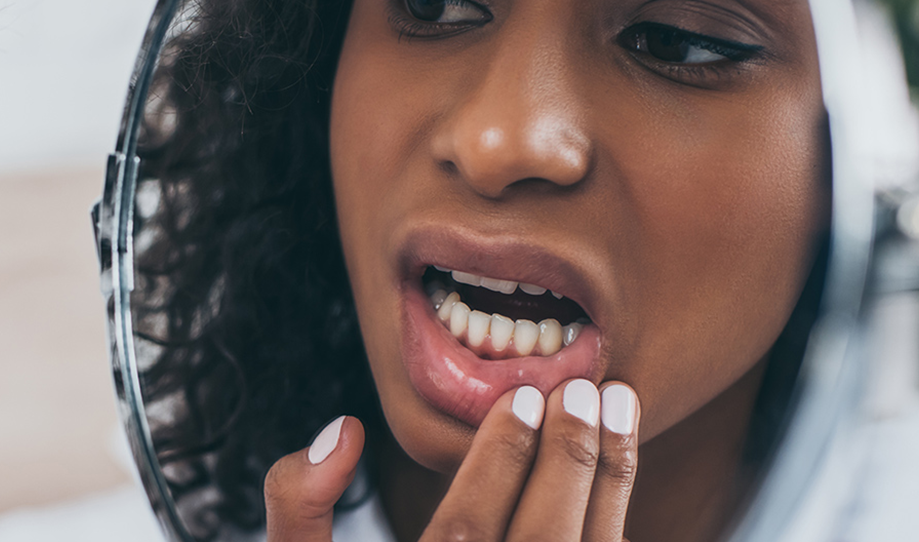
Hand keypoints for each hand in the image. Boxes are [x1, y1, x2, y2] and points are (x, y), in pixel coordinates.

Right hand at [264, 379, 640, 541]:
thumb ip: (298, 513)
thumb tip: (343, 431)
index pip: (465, 533)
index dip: (498, 459)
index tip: (520, 396)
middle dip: (567, 459)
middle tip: (582, 390)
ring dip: (609, 484)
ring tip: (620, 409)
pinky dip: (616, 530)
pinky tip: (615, 484)